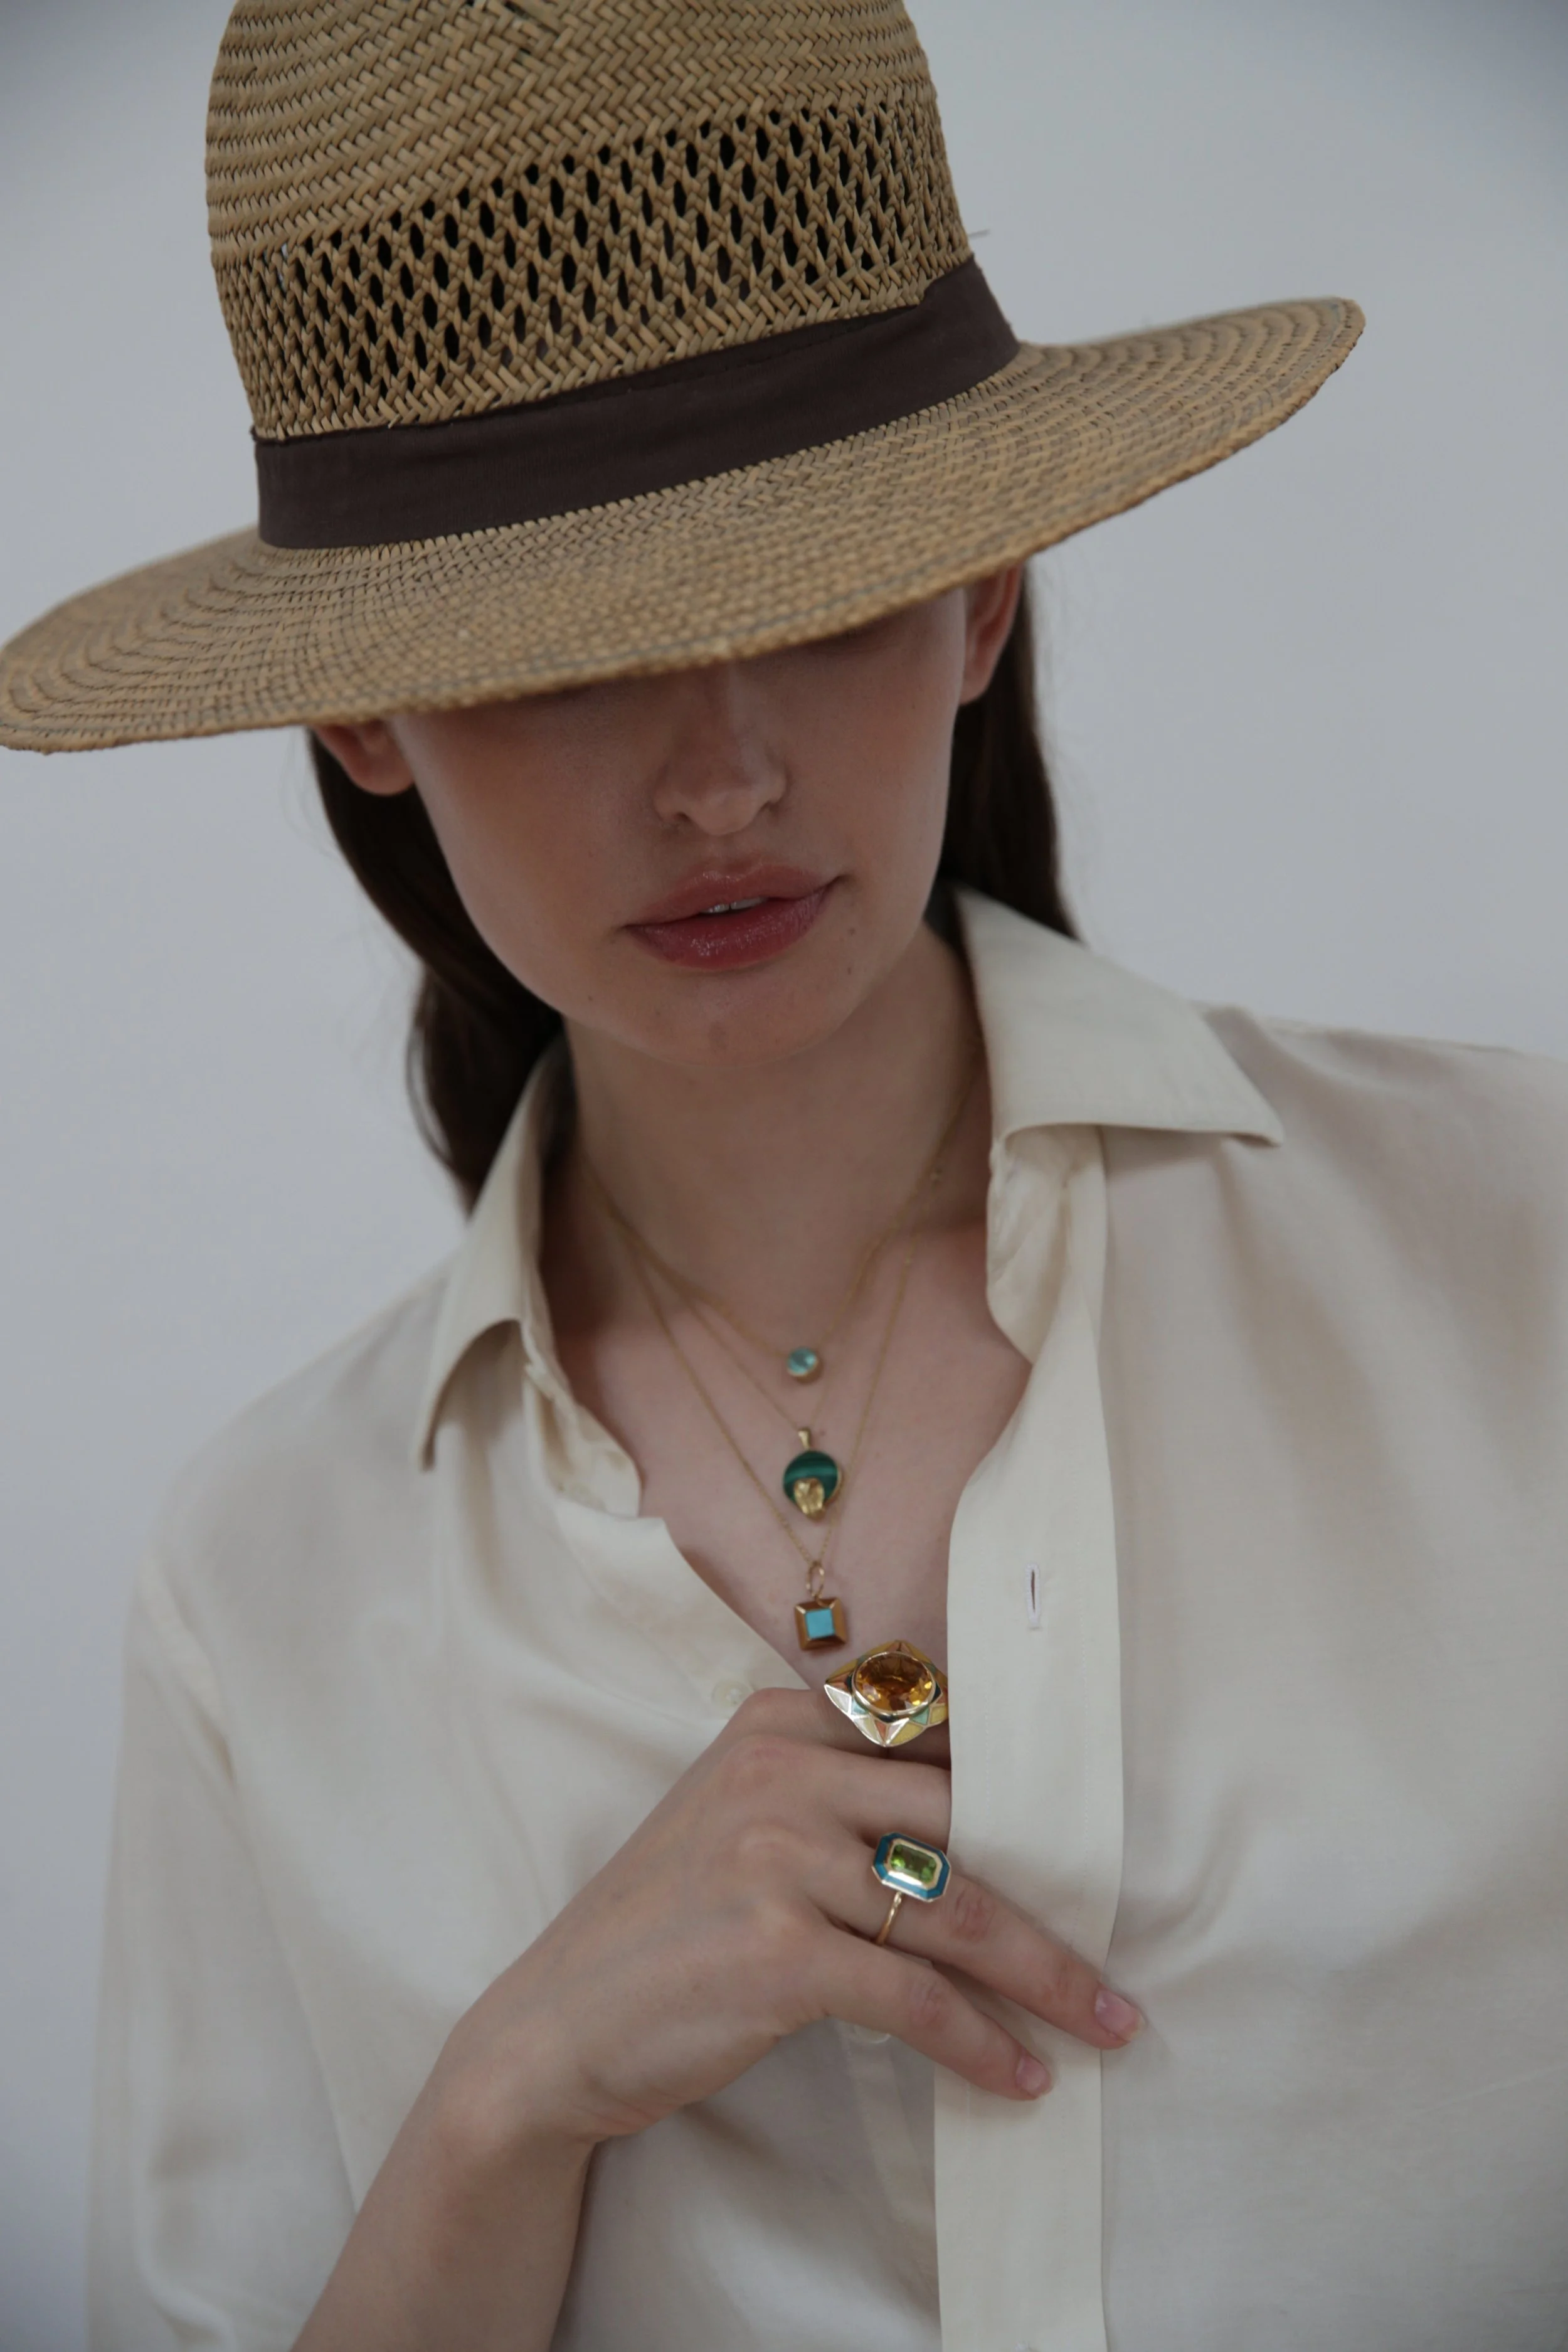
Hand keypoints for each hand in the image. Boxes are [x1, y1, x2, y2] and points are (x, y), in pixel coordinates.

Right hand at [436, 1687, 1141, 2158]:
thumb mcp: (738, 1814)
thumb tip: (978, 1814)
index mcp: (777, 1721)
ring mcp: (778, 1855)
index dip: (1023, 1778)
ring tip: (1108, 2019)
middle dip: (1059, 1885)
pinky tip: (1018, 2076)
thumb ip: (835, 1789)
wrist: (559, 2023)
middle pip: (967, 1820)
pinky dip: (979, 2042)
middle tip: (1123, 1941)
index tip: (1099, 1824)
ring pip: (959, 1909)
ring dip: (1047, 1975)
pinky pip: (915, 1994)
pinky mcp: (779, 1950)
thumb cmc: (668, 1924)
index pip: (934, 1731)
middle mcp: (781, 1770)